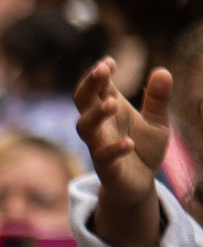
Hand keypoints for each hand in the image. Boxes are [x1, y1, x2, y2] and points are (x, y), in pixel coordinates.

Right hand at [76, 56, 172, 246]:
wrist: (139, 185)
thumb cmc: (143, 149)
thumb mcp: (157, 122)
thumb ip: (158, 99)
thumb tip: (163, 70)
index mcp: (109, 110)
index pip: (97, 87)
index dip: (100, 74)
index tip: (110, 62)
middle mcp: (99, 126)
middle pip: (82, 101)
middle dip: (89, 85)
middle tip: (102, 70)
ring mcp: (99, 145)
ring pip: (85, 127)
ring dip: (96, 114)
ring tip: (112, 103)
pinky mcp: (106, 167)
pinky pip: (103, 157)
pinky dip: (114, 149)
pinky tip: (128, 143)